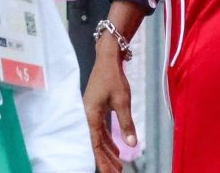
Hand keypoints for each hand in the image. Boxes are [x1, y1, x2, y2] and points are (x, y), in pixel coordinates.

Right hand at [84, 35, 137, 172]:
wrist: (108, 58)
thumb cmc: (114, 78)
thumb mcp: (122, 101)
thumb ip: (126, 124)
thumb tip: (132, 144)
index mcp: (90, 116)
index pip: (95, 144)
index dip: (102, 160)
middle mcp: (87, 116)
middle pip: (96, 143)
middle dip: (106, 159)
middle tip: (117, 172)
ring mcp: (90, 112)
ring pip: (98, 137)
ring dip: (108, 150)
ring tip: (118, 164)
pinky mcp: (96, 108)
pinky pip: (100, 129)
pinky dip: (108, 139)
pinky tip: (116, 148)